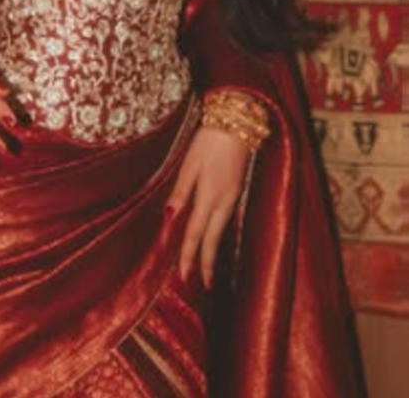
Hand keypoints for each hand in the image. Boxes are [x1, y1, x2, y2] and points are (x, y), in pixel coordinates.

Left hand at [167, 126, 251, 288]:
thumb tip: (169, 217)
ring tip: (208, 269)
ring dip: (214, 251)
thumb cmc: (209, 140)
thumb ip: (181, 192)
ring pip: (222, 230)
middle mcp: (225, 200)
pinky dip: (219, 234)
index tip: (184, 276)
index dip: (190, 256)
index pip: (197, 233)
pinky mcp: (237, 189)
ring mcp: (234, 196)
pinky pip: (226, 219)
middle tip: (203, 284)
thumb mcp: (190, 164)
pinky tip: (215, 239)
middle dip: (207, 263)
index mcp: (210, 195)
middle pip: (214, 238)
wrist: (239, 122)